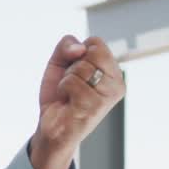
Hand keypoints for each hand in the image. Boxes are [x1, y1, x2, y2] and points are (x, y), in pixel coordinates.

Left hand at [30, 35, 124, 168]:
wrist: (52, 125)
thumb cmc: (59, 94)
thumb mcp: (59, 62)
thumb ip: (66, 46)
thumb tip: (80, 48)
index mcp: (113, 72)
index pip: (97, 43)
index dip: (78, 53)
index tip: (75, 70)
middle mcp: (117, 84)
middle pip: (92, 53)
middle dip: (73, 66)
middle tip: (73, 84)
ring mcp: (108, 96)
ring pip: (81, 68)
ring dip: (67, 80)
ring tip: (70, 95)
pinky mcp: (96, 107)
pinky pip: (72, 82)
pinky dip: (63, 89)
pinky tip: (68, 102)